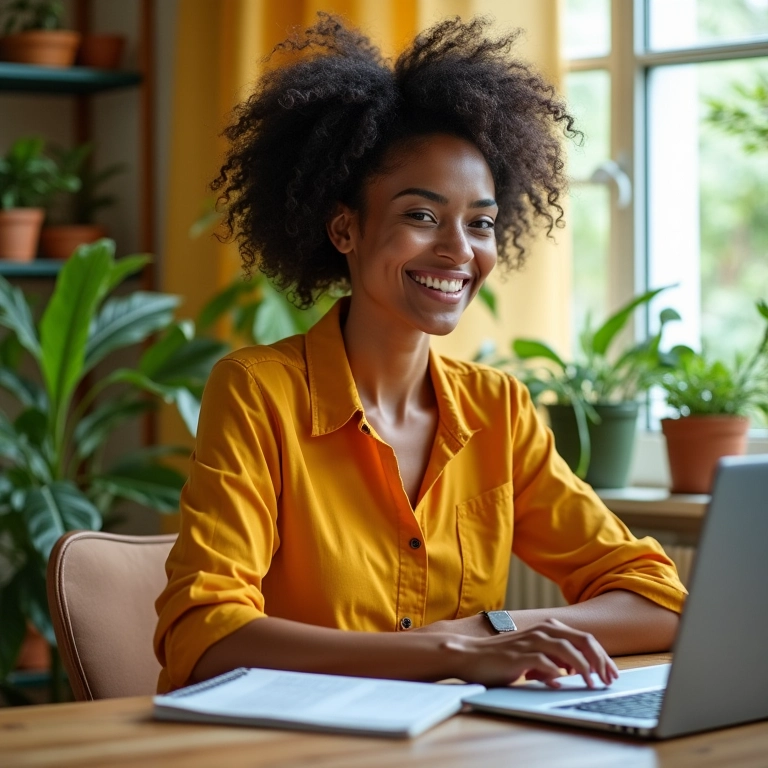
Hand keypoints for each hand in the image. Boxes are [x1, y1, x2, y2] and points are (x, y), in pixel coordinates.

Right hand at [445, 617, 619, 688]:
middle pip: (582, 640)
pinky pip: (546, 663)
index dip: (602, 656)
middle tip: (608, 679)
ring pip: (568, 650)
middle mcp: (542, 631)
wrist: (471, 656)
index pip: (584, 638)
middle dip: (600, 661)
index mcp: (547, 628)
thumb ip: (551, 659)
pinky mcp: (520, 655)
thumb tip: (569, 672)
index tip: (610, 673)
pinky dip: (557, 674)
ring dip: (584, 668)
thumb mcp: (532, 655)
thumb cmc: (502, 657)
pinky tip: (560, 684)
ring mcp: (531, 641)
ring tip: (590, 684)